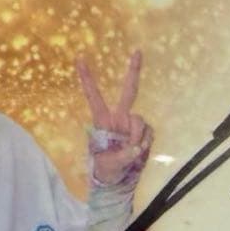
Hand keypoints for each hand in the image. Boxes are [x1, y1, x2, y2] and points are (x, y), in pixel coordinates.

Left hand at [76, 50, 153, 185]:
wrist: (118, 179)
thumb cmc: (106, 169)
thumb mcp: (108, 165)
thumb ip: (122, 157)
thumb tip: (136, 148)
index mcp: (103, 121)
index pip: (94, 97)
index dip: (87, 79)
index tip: (80, 58)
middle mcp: (119, 117)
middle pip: (129, 92)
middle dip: (133, 72)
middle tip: (137, 52)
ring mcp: (133, 123)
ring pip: (140, 121)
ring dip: (137, 138)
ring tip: (130, 153)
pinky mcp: (145, 131)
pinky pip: (149, 132)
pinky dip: (145, 143)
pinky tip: (138, 152)